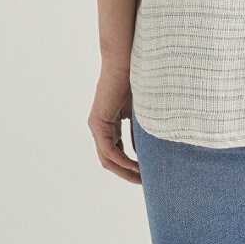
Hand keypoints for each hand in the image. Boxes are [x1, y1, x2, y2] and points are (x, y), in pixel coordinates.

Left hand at [87, 61, 141, 183]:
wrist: (125, 61)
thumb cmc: (136, 79)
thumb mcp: (141, 112)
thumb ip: (140, 131)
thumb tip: (147, 152)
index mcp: (110, 125)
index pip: (117, 153)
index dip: (131, 166)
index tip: (147, 174)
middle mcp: (100, 128)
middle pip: (111, 161)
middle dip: (127, 173)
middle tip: (145, 182)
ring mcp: (97, 126)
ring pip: (108, 159)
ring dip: (125, 171)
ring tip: (143, 178)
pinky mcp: (98, 123)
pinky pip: (108, 150)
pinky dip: (122, 161)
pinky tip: (136, 166)